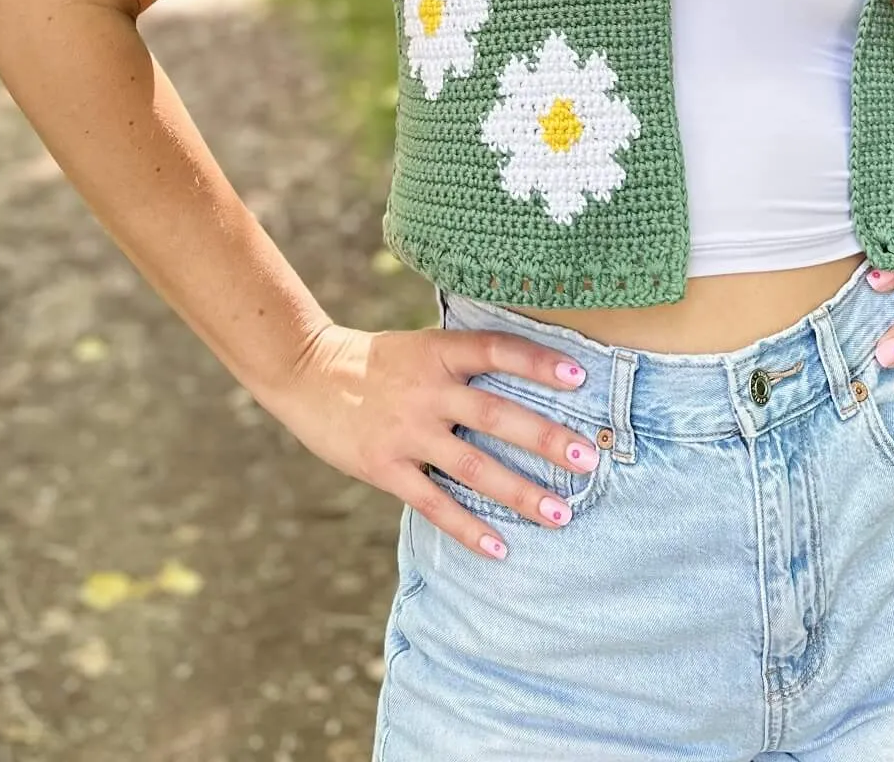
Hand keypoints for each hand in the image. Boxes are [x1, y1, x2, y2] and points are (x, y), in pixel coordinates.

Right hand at [265, 321, 601, 559]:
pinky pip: (434, 503)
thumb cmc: (376, 362)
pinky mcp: (385, 467)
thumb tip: (524, 375)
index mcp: (438, 352)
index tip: (579, 379)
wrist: (307, 373)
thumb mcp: (420, 346)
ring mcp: (407, 431)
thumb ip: (461, 362)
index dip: (537, 362)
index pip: (496, 350)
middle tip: (587, 459)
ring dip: (520, 492)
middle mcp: (427, 390)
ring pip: (473, 466)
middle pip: (495, 414)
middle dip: (544, 438)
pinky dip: (468, 528)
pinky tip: (499, 547)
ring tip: (560, 514)